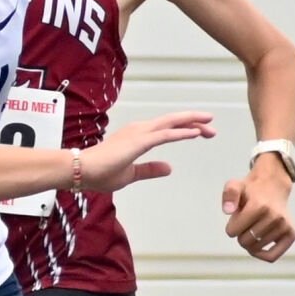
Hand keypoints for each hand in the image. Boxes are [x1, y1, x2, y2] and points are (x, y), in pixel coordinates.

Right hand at [79, 111, 214, 192]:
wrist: (81, 171)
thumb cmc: (100, 172)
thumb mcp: (132, 173)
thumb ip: (150, 170)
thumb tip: (169, 168)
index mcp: (138, 136)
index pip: (167, 129)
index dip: (186, 129)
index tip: (202, 132)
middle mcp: (140, 130)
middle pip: (172, 122)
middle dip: (194, 122)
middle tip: (212, 125)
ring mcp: (139, 134)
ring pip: (171, 124)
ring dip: (191, 123)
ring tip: (209, 124)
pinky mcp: (138, 141)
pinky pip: (165, 135)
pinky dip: (181, 133)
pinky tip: (195, 133)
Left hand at [223, 159, 294, 262]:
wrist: (274, 186)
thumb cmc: (250, 190)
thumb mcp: (235, 186)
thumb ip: (228, 194)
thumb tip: (228, 211)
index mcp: (259, 205)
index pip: (233, 231)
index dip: (230, 228)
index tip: (236, 221)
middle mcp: (275, 216)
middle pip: (244, 242)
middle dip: (240, 235)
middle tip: (245, 226)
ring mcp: (284, 226)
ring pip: (256, 249)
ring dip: (250, 243)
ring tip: (253, 230)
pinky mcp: (291, 234)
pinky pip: (272, 256)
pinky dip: (262, 255)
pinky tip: (258, 248)